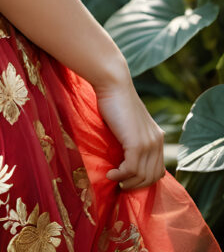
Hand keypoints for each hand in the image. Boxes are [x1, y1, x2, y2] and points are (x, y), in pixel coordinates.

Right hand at [94, 73, 165, 189]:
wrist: (113, 84)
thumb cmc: (115, 100)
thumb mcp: (129, 123)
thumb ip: (132, 138)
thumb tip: (123, 159)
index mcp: (157, 136)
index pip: (159, 170)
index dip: (144, 180)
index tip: (128, 180)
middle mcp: (157, 141)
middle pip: (152, 177)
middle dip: (136, 185)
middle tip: (120, 184)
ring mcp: (148, 143)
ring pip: (142, 176)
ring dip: (126, 182)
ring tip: (113, 178)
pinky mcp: (136, 143)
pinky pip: (131, 170)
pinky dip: (119, 176)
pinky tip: (110, 173)